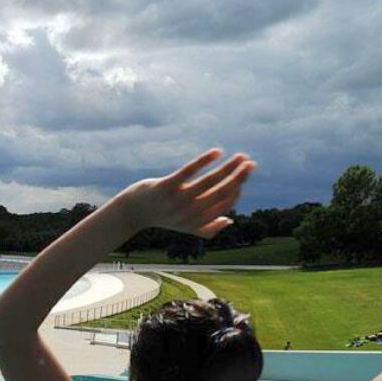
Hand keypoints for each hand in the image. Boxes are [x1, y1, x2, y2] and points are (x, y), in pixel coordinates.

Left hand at [118, 149, 254, 238]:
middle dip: (239, 178)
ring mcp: (176, 200)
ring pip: (209, 182)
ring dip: (228, 168)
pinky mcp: (165, 187)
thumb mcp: (184, 226)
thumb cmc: (161, 216)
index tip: (242, 177)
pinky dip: (204, 161)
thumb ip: (207, 228)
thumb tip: (229, 220)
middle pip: (220, 194)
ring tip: (240, 156)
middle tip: (250, 163)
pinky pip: (188, 172)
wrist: (131, 211)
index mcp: (196, 222)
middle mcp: (188, 213)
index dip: (236, 191)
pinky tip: (217, 152)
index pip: (224, 206)